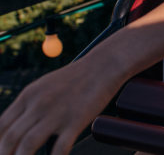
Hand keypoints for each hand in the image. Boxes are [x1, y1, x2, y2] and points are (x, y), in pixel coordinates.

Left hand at [0, 56, 124, 154]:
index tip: (2, 152)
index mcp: (29, 95)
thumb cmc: (77, 77)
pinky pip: (60, 148)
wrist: (104, 65)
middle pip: (10, 138)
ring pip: (27, 145)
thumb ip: (30, 105)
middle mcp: (39, 104)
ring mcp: (57, 113)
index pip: (1, 125)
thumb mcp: (46, 86)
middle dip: (5, 154)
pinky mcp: (76, 121)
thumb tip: (19, 129)